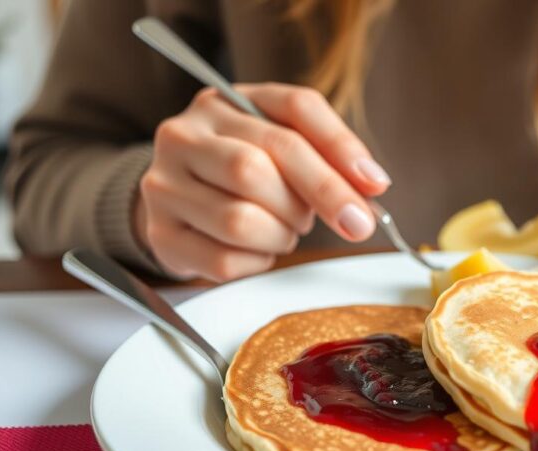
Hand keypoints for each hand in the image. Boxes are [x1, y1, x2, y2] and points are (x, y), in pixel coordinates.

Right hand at [135, 83, 390, 281]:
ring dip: (282, 235)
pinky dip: (257, 262)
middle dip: (314, 200)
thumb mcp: (283, 146)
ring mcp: (164, 185)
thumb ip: (329, 157)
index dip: (340, 147)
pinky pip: (225, 260)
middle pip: (258, 166)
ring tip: (286, 230)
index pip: (293, 109)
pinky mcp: (161, 234)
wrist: (178, 202)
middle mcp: (184, 135)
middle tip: (340, 220)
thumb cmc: (241, 171)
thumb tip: (372, 185)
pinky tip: (258, 249)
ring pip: (240, 220)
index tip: (376, 186)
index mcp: (222, 101)